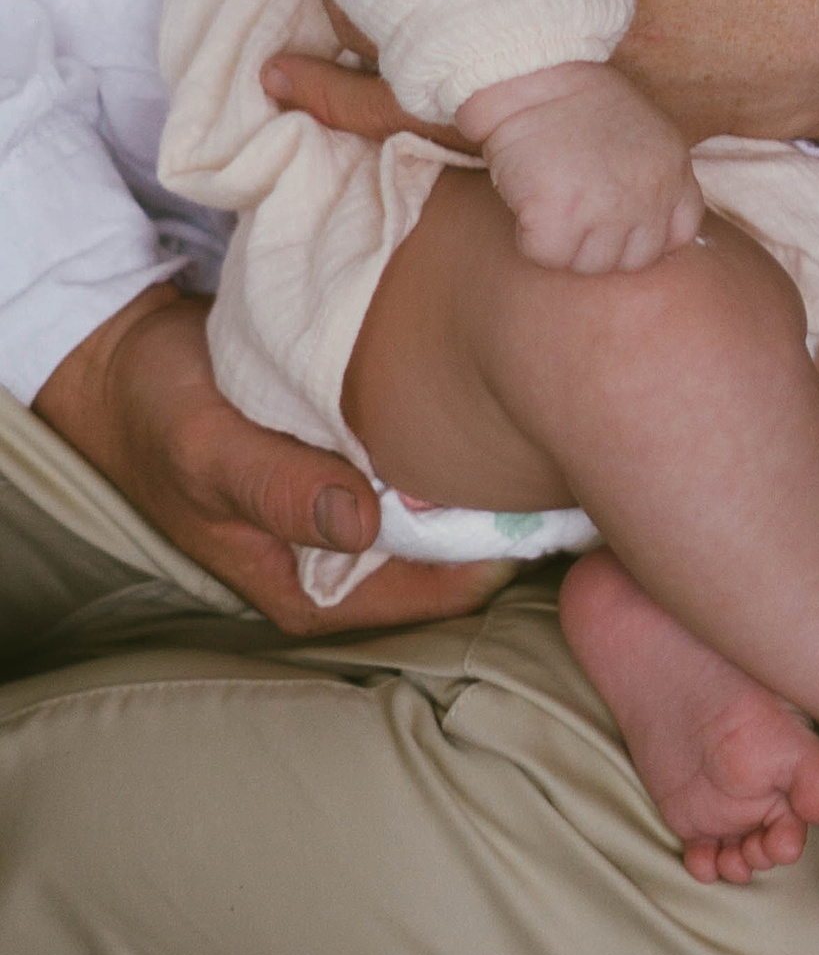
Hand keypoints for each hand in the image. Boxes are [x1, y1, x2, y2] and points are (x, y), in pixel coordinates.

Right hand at [30, 285, 507, 634]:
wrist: (127, 361)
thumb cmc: (160, 409)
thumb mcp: (207, 446)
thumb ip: (277, 485)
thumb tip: (359, 523)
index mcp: (308, 588)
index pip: (427, 593)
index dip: (489, 554)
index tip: (541, 497)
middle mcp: (339, 562)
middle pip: (450, 556)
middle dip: (504, 511)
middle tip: (556, 446)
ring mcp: (352, 514)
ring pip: (445, 509)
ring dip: (487, 471)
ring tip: (536, 419)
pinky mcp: (358, 466)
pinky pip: (425, 466)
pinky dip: (455, 439)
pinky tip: (490, 396)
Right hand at [458, 62, 705, 274]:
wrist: (534, 75)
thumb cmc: (579, 103)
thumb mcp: (644, 135)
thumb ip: (653, 179)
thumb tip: (640, 230)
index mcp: (674, 171)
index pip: (678, 236)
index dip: (643, 237)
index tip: (616, 224)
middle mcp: (650, 194)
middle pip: (630, 261)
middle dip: (600, 244)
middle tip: (573, 206)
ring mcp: (608, 207)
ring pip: (587, 265)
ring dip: (564, 243)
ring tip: (552, 197)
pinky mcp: (560, 215)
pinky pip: (546, 255)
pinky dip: (531, 237)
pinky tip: (530, 200)